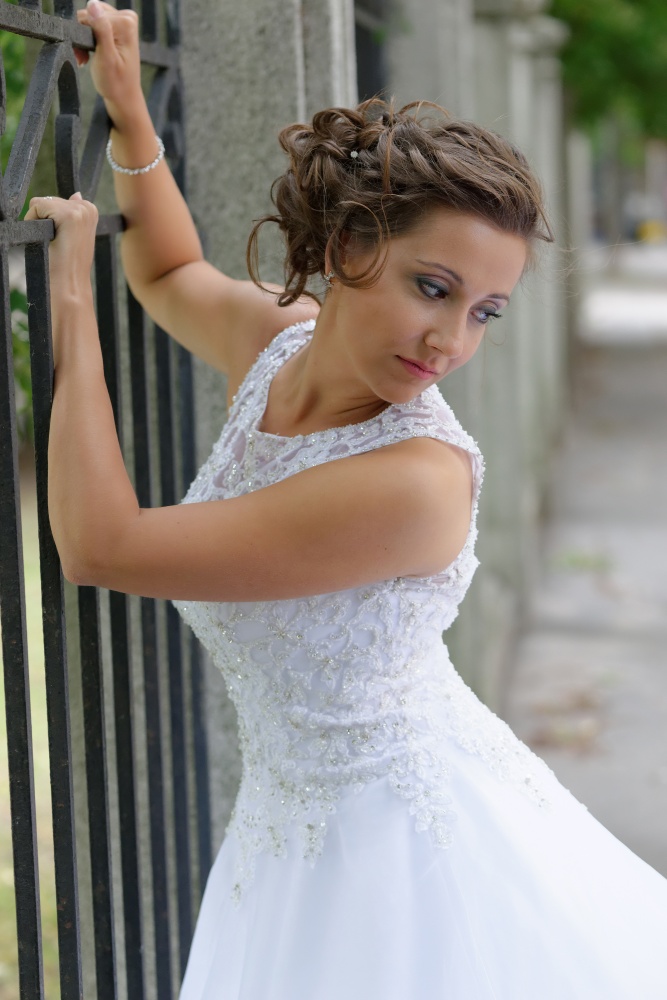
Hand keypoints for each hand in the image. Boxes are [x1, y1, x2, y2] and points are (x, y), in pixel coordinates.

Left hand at [25, 193, 98, 297]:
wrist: (71, 284)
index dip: (50, 220)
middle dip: (44, 219)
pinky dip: (34, 222)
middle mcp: (87, 207)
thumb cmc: (70, 265)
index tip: (61, 239)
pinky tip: (50, 240)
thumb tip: (77, 195)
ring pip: (40, 203)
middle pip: (47, 200)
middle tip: (57, 243)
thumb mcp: (76, 236)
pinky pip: (36, 206)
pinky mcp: (69, 215)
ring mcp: (80, 210)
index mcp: (90, 210)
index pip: (56, 201)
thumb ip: (74, 212)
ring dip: (39, 223)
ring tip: (54, 242)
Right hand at [75, 0, 141, 120]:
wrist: (123, 97)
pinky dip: (88, 39)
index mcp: (126, 22)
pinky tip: (90, 53)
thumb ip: (101, 30)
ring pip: (89, 19)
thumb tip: (93, 5)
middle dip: (84, 37)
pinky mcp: (117, 26)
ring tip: (88, 57)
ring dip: (84, 39)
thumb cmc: (115, 83)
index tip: (85, 55)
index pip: (90, 15)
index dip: (83, 34)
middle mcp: (127, 18)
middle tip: (85, 57)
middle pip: (90, 15)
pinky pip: (94, 23)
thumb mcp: (106, 57)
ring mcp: (122, 22)